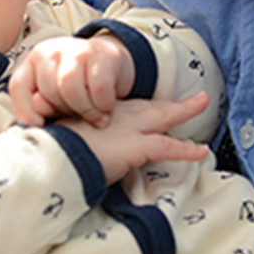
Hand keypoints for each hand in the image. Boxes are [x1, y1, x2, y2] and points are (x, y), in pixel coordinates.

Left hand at [9, 35, 134, 128]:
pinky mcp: (103, 54)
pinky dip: (103, 104)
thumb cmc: (80, 83)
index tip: (40, 124)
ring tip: (95, 116)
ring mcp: (78, 49)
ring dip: (84, 110)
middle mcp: (53, 51)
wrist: (112, 61)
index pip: (19, 85)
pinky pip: (98, 89)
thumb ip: (43, 105)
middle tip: (78, 114)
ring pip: (69, 89)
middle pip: (48, 90)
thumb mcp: (56, 95)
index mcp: (34, 60)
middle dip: (64, 109)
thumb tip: (37, 112)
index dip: (25, 110)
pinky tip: (107, 106)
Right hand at [60, 93, 210, 182]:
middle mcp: (116, 115)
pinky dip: (186, 150)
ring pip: (163, 116)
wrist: (52, 156)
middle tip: (193, 97)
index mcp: (98, 111)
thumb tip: (73, 142)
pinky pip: (168, 147)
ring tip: (201, 103)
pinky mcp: (135, 146)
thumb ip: (75, 134)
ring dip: (184, 110)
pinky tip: (201, 152)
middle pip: (149, 106)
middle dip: (170, 102)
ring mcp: (128, 128)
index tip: (153, 107)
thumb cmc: (51, 147)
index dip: (143, 107)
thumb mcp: (61, 134)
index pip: (127, 107)